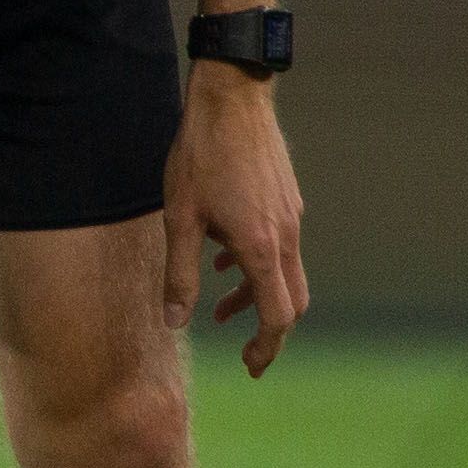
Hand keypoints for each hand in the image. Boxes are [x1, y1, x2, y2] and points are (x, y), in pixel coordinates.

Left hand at [163, 62, 307, 376]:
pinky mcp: (285, 200)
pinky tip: (223, 260)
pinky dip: (257, 266)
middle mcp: (286, 236)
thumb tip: (175, 323)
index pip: (277, 316)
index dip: (266, 348)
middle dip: (269, 331)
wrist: (232, 100)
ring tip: (219, 309)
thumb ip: (179, 275)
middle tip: (246, 353)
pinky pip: (279, 246)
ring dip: (255, 296)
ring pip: (284, 273)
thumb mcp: (179, 221)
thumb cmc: (200, 157)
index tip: (250, 366)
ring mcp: (290, 216)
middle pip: (291, 301)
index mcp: (262, 248)